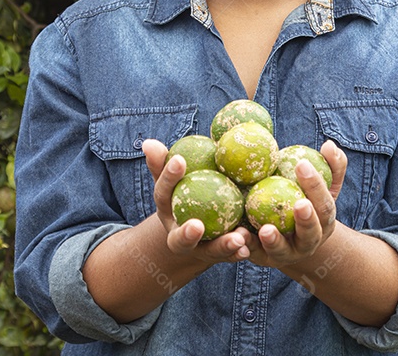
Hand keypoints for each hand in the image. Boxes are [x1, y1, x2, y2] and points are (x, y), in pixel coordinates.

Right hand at [142, 139, 251, 264]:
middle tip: (197, 225)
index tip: (179, 160)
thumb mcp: (173, 178)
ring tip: (238, 238)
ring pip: (209, 251)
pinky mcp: (219, 255)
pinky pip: (230, 255)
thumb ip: (162, 162)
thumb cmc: (184, 191)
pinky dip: (238, 252)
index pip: (163, 193)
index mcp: (166, 211)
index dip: (169, 177)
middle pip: (180, 239)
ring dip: (223, 246)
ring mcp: (199, 249)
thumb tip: (148, 142)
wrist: (195, 228)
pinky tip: (249, 248)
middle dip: (187, 234)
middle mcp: (179, 235)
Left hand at [247, 140, 347, 267]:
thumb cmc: (307, 201)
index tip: (302, 164)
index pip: (325, 205)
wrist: (292, 238)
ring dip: (275, 241)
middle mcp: (309, 242)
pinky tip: (239, 233)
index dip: (316, 186)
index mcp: (324, 222)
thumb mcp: (322, 186)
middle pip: (311, 234)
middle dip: (307, 220)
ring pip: (282, 251)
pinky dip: (247, 245)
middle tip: (299, 203)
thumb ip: (331, 166)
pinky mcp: (263, 259)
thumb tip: (329, 144)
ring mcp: (287, 254)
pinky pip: (254, 253)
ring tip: (266, 229)